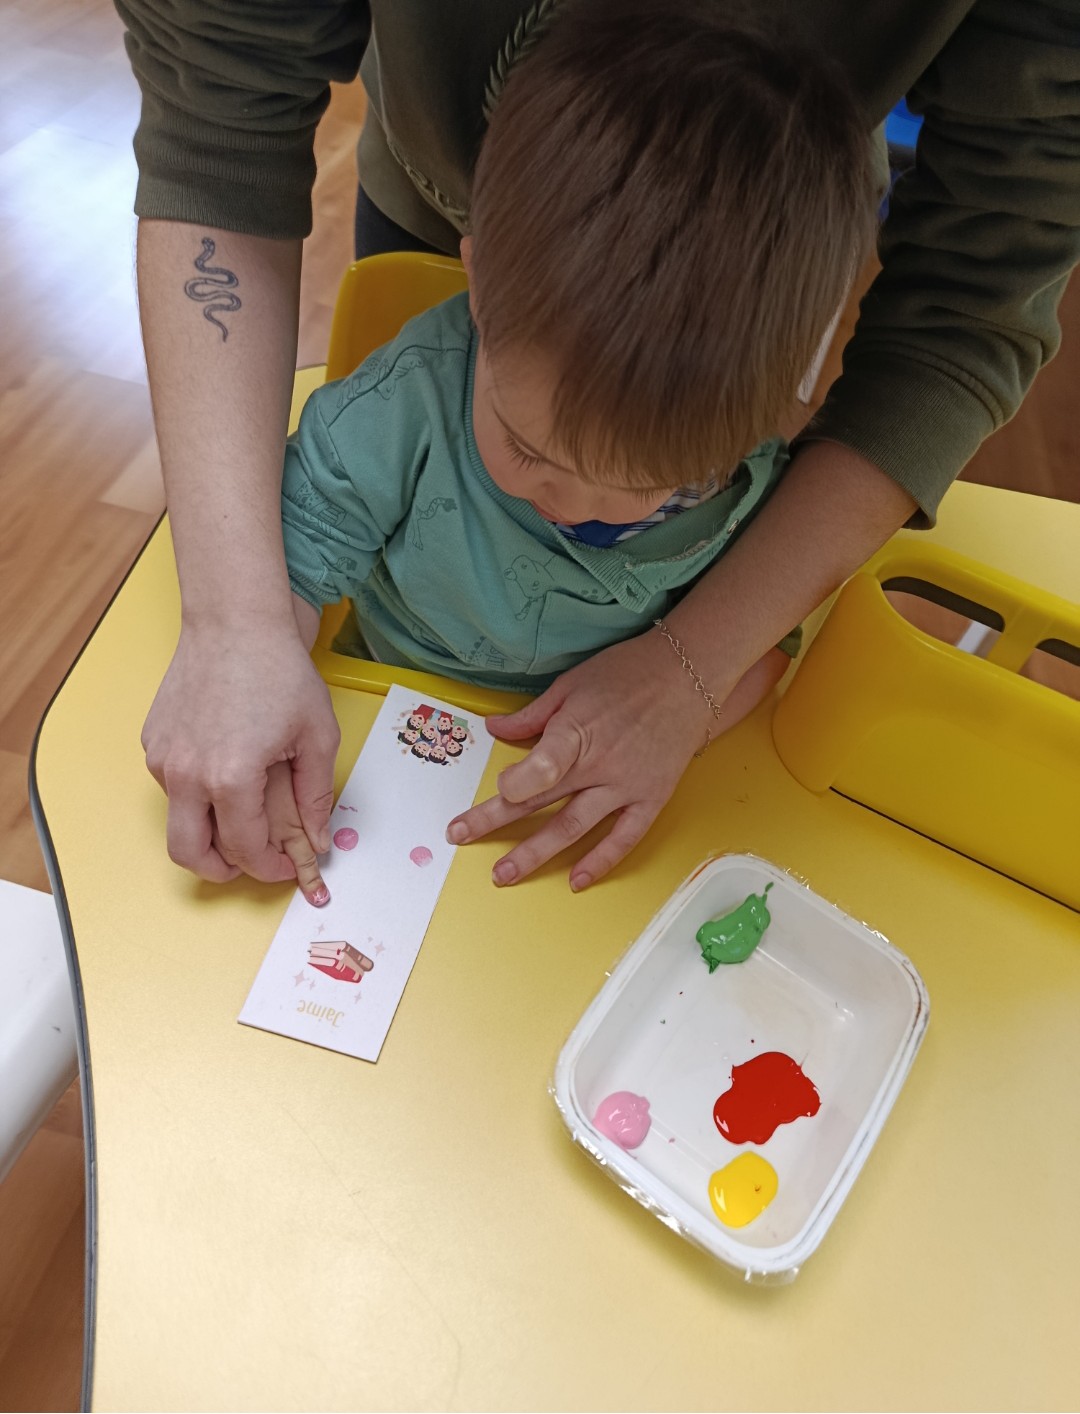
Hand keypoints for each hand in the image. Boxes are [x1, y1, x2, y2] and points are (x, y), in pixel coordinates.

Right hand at [143, 619, 339, 886]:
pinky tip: (224, 771)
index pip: (245, 849)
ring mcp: (163, 758)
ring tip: (242, 814)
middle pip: (189, 854)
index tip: (285, 866)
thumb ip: (316, 795)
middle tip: (249, 864)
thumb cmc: (279, 671)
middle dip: (221, 871)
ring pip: (178, 821)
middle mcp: (187, 775)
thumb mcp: (316, 736)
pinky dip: (195, 795)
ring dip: (207, 831)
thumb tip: (319, 839)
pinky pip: (171, 786)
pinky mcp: (153, 742)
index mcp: (231, 779)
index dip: (269, 868)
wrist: (234, 622)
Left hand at [445, 631, 723, 888]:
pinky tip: (576, 881)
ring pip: (573, 827)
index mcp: (577, 732)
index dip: (515, 784)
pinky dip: (600, 862)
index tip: (498, 791)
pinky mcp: (650, 799)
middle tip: (461, 837)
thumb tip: (493, 729)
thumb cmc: (627, 673)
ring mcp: (625, 786)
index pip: (541, 769)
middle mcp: (599, 765)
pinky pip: (623, 838)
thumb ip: (532, 716)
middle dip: (495, 822)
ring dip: (536, 853)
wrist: (688, 676)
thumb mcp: (572, 684)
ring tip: (504, 875)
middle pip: (541, 801)